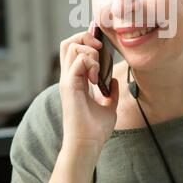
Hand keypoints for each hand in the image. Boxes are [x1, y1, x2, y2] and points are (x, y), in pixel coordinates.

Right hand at [59, 22, 118, 153]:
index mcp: (76, 80)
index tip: (102, 43)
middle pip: (69, 42)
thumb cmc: (95, 129)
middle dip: (85, 38)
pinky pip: (78, 61)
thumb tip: (115, 82)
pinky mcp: (69, 85)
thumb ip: (110, 93)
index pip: (74, 49)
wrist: (88, 144)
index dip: (86, 39)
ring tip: (99, 69)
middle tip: (100, 49)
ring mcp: (67, 80)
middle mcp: (69, 77)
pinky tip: (97, 79)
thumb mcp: (108, 107)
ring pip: (71, 46)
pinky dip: (91, 64)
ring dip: (90, 52)